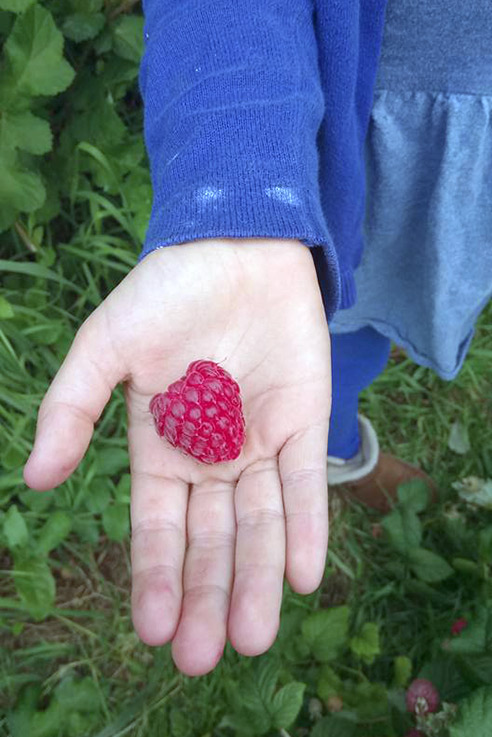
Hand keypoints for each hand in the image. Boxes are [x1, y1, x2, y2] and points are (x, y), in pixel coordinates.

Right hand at [23, 238, 331, 675]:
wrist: (237, 247)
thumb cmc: (167, 293)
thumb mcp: (106, 347)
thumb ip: (71, 408)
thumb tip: (35, 478)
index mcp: (162, 447)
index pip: (157, 526)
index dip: (156, 575)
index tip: (152, 630)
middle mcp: (212, 457)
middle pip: (210, 538)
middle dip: (205, 595)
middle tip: (201, 658)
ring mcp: (260, 443)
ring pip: (259, 523)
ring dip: (256, 577)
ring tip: (252, 637)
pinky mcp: (306, 421)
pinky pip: (306, 482)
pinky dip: (306, 526)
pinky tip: (302, 575)